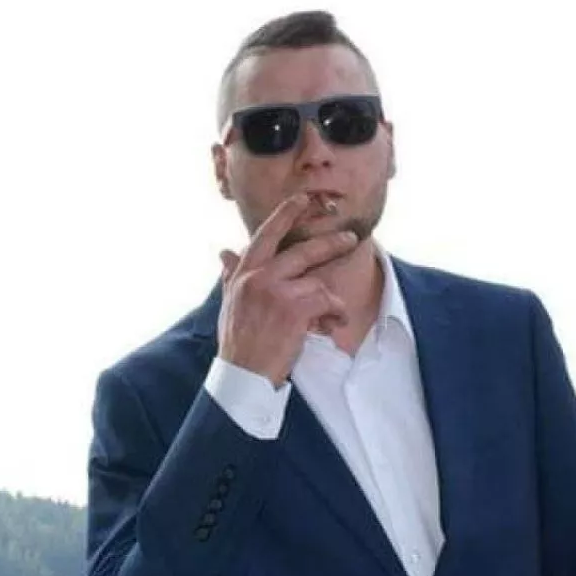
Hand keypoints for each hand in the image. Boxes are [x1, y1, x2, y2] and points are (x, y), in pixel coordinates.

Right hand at [217, 194, 357, 385]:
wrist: (243, 375)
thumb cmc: (238, 343)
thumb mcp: (229, 304)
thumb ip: (231, 276)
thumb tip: (225, 252)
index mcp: (243, 274)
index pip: (265, 235)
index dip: (285, 214)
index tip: (301, 199)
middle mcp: (258, 277)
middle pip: (301, 250)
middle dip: (329, 243)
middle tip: (350, 238)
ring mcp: (276, 291)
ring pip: (317, 282)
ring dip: (329, 302)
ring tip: (329, 317)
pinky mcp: (293, 308)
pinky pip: (326, 300)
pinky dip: (334, 314)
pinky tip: (330, 326)